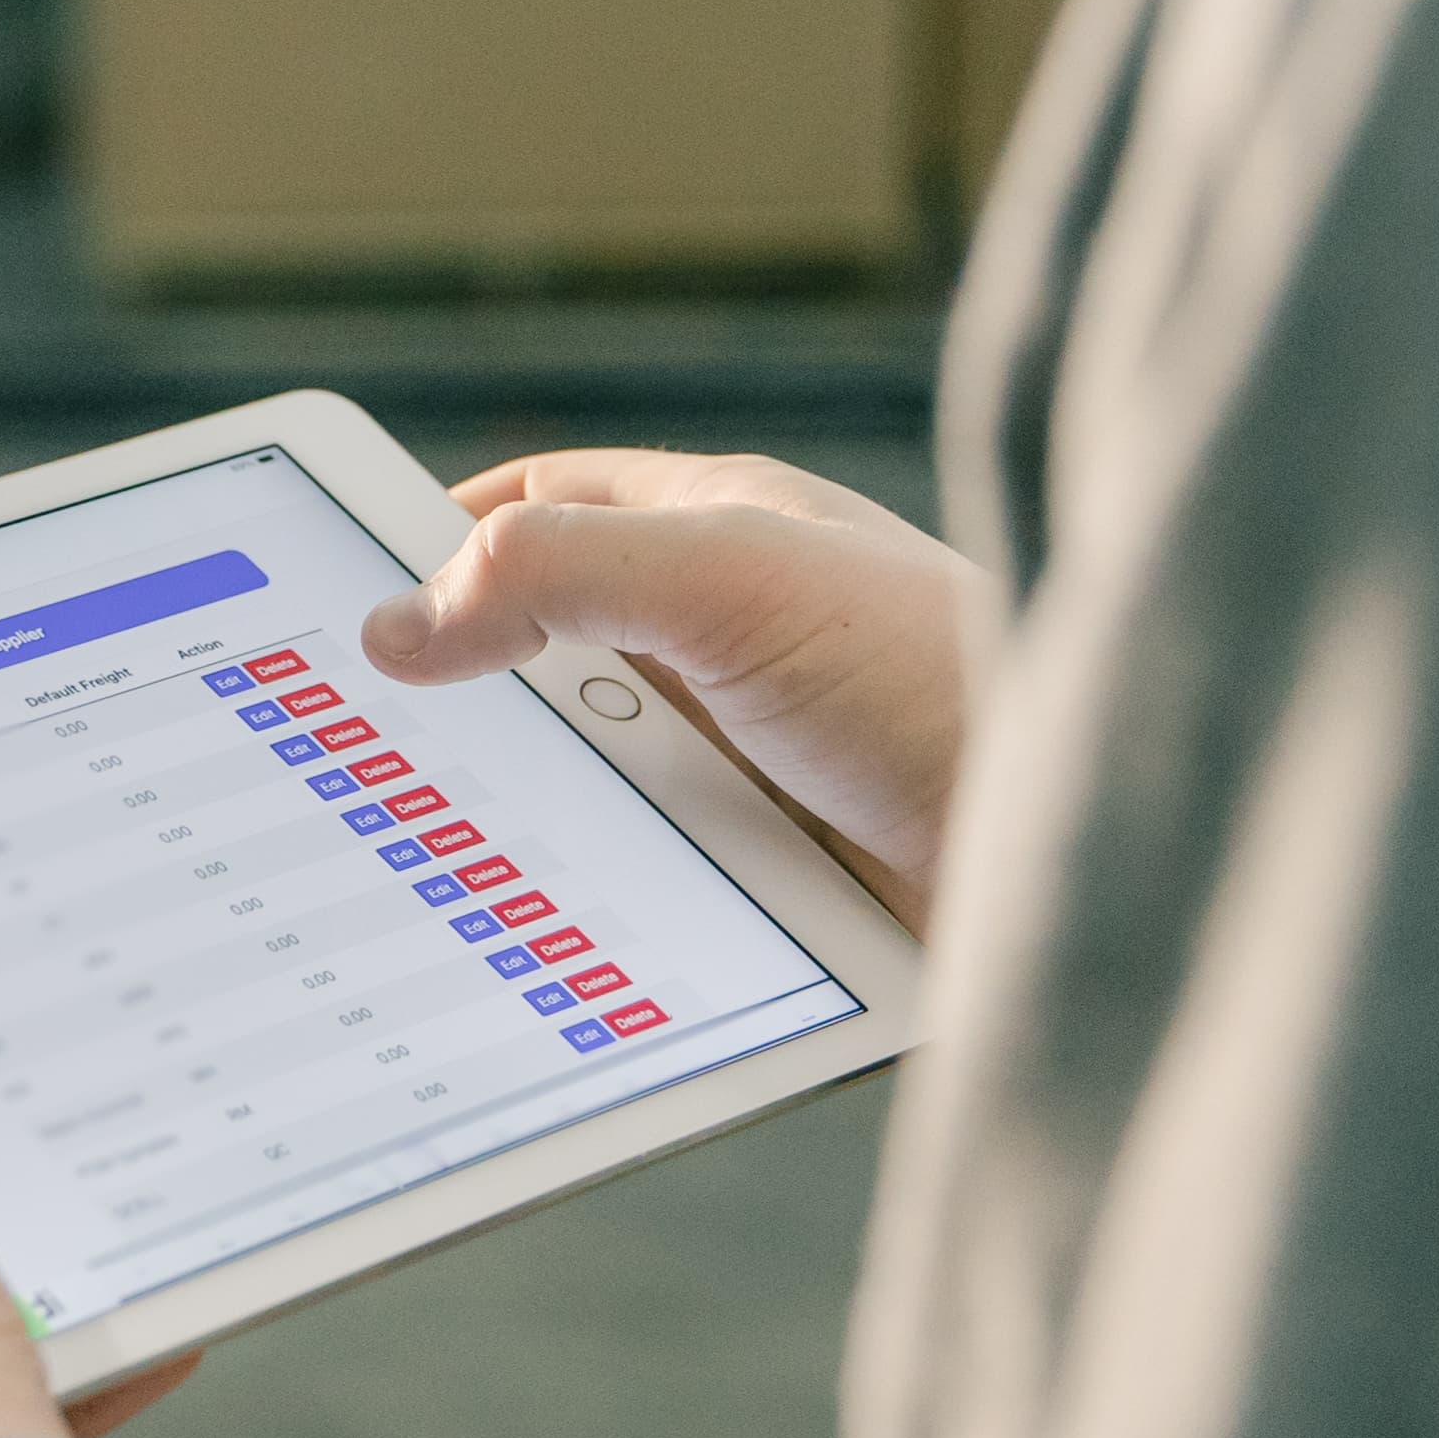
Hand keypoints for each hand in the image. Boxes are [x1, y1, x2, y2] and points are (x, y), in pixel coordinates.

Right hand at [363, 450, 975, 933]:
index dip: (443, 536)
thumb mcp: (728, 579)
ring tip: (425, 851)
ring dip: (529, 812)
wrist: (1096, 855)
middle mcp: (741, 637)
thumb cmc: (944, 677)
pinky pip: (652, 879)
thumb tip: (400, 619)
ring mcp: (762, 755)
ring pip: (597, 776)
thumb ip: (556, 575)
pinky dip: (594, 900)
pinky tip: (542, 933)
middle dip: (465, 691)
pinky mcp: (783, 868)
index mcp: (727, 530)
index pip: (549, 505)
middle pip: (554, 650)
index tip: (342, 591)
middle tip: (353, 746)